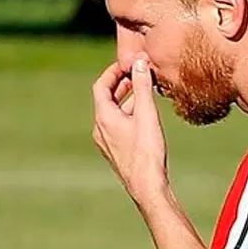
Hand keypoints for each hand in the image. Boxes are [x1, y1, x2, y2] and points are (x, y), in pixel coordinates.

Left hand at [92, 55, 169, 206]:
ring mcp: (106, 142)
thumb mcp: (146, 114)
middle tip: (139, 74)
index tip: (128, 64)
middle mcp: (100, 129)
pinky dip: (129, 114)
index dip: (113, 72)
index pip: (101, 86)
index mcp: (104, 118)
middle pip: (107, 99)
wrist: (147, 186)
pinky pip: (118, 126)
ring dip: (128, 100)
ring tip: (146, 93)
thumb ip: (142, 86)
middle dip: (123, 84)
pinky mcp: (115, 151)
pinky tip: (145, 117)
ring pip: (114, 113)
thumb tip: (139, 62)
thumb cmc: (147, 152)